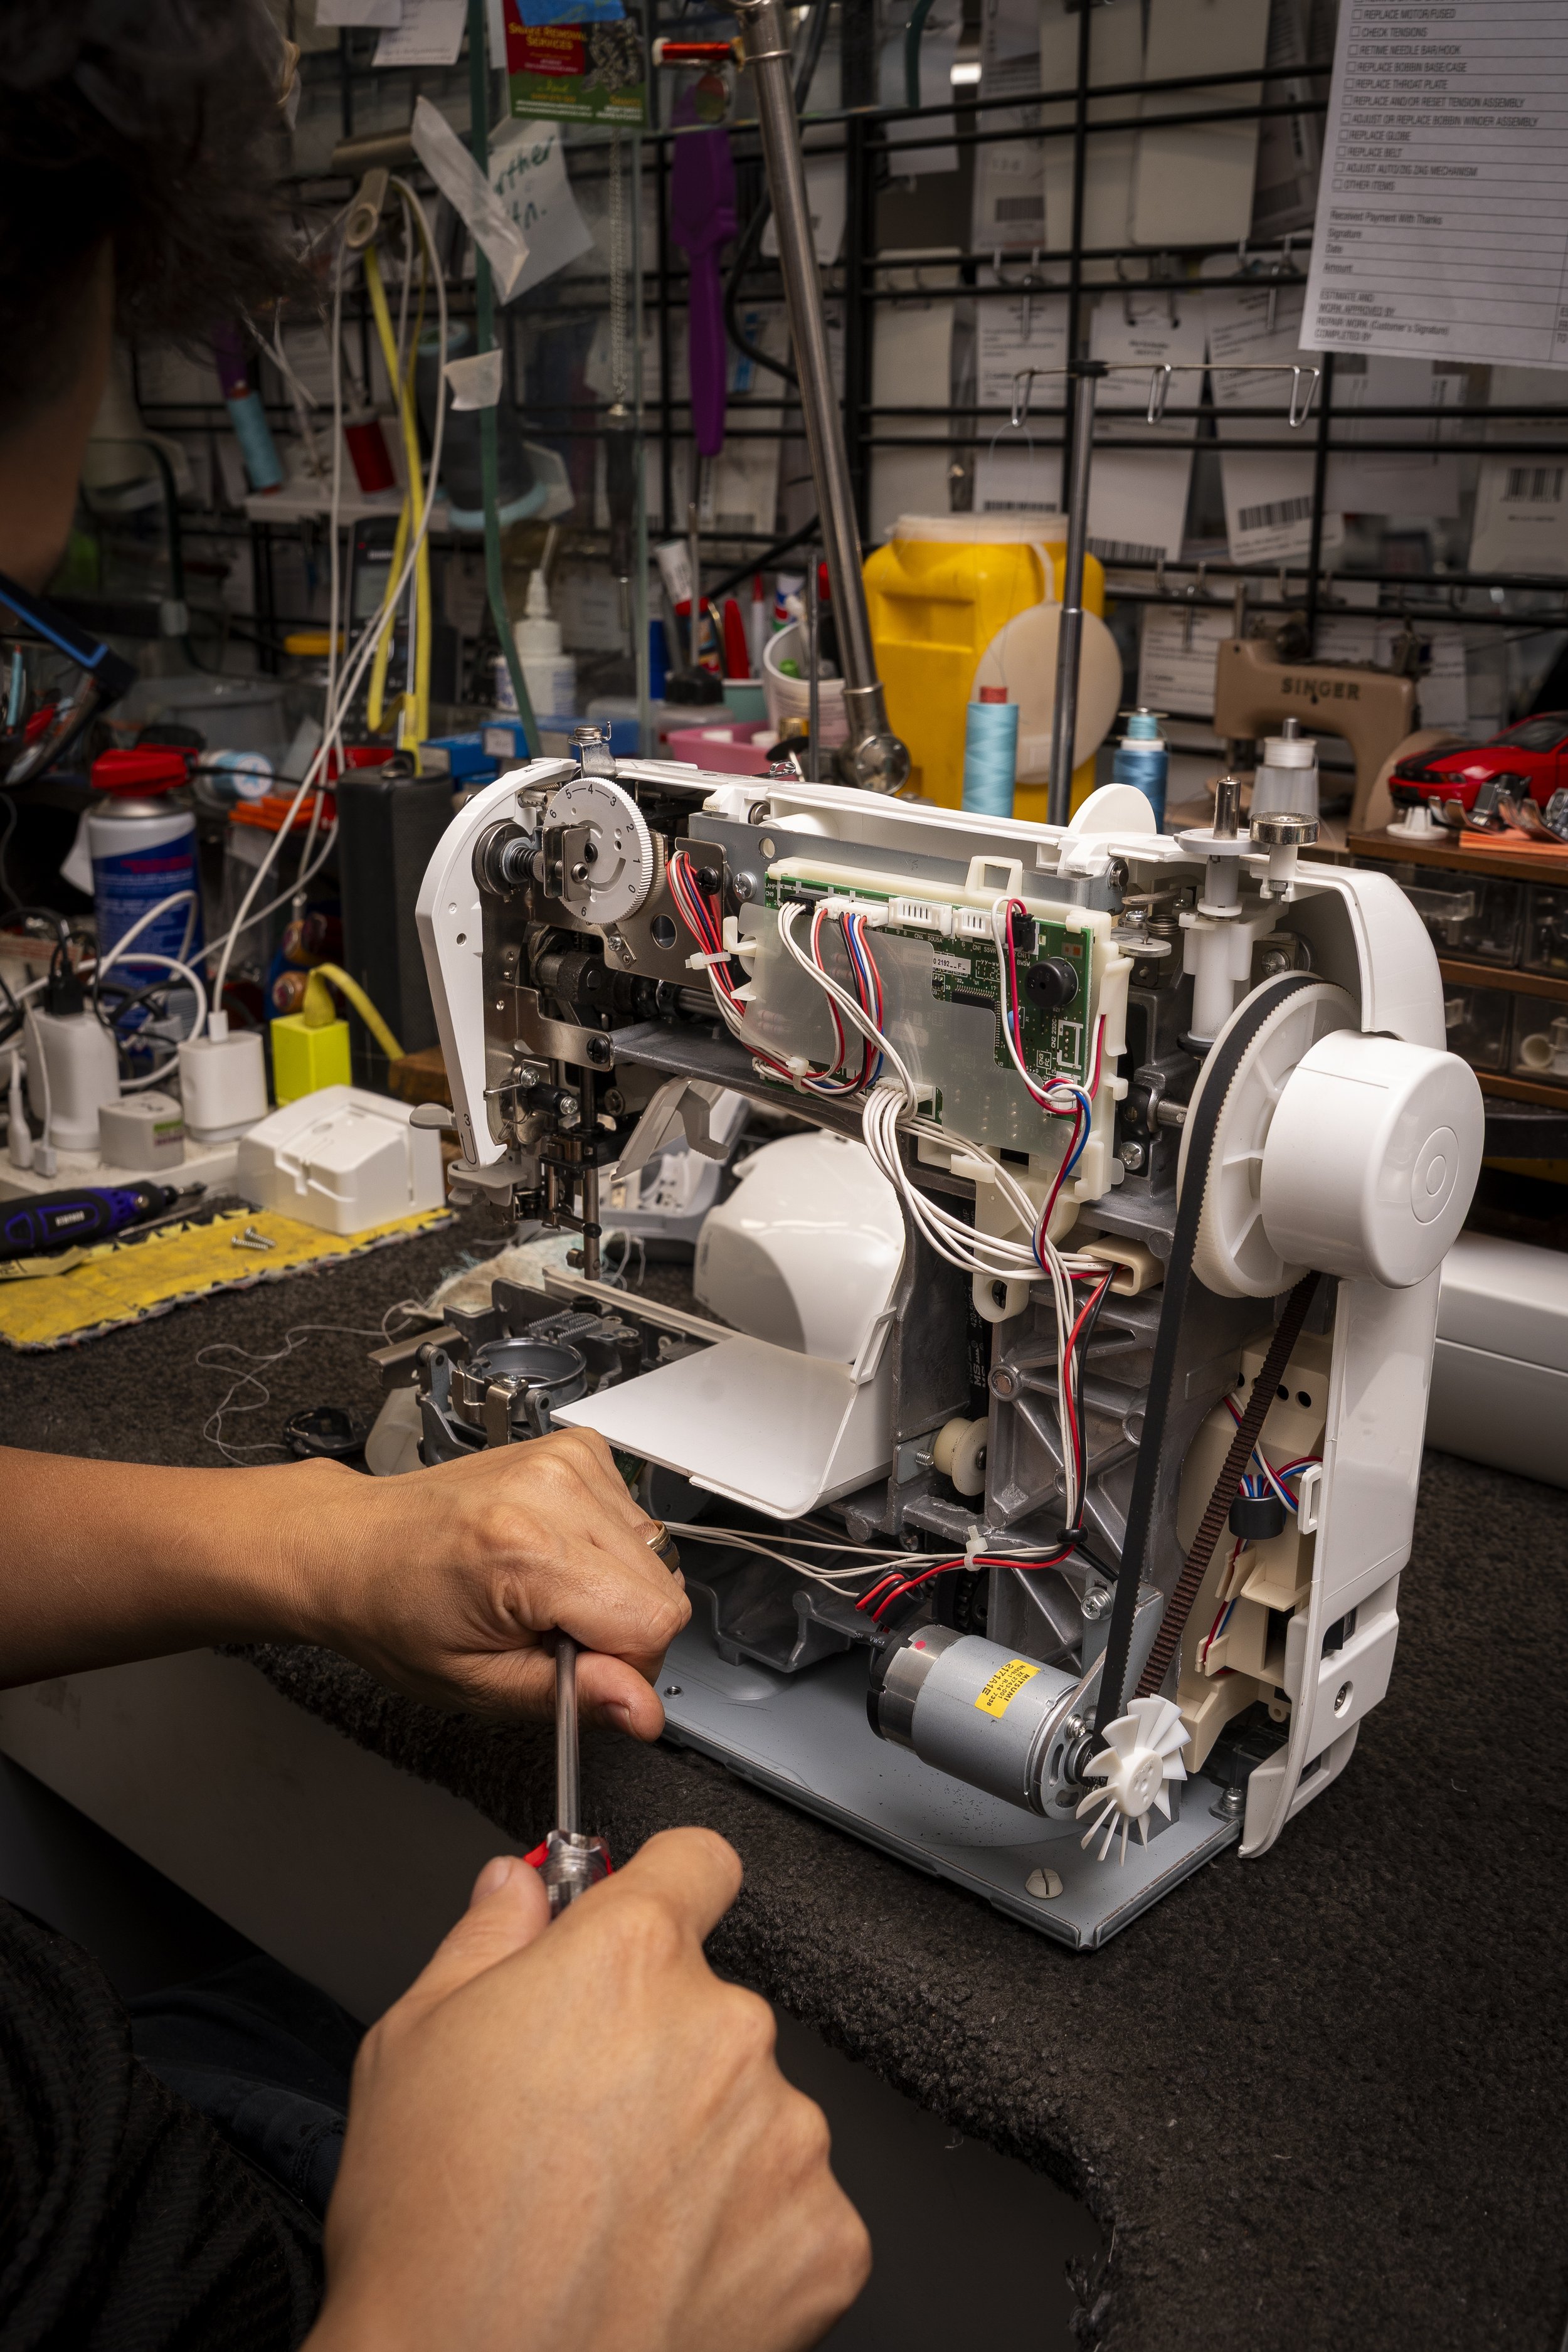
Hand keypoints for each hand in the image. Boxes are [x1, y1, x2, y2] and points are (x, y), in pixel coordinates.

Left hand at [291, 1428, 689, 1737]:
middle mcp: (553, 1489)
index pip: (654, 1621)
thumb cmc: (396, 1611)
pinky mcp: (576, 1448)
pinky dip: (604, 1547)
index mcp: (525, 1549)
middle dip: (619, 1626)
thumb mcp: (476, 1683)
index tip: (571, 1665)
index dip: (624, 1664)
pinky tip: (550, 1554)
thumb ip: (571, 1697)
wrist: (354, 1546)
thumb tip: (642, 1710)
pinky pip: (636, 1518)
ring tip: (541, 1588)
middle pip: (663, 1587)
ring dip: (612, 1585)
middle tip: (546, 1627)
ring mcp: (567, 1460)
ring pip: (657, 1554)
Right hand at [307, 1831, 869, 2351]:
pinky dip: (746, 2235)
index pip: (696, 1864)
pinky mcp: (824, 2237)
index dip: (665, 1887)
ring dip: (706, 2145)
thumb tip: (518, 1886)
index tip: (651, 1917)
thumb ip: (484, 1938)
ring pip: (754, 2109)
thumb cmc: (432, 2238)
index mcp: (631, 1961)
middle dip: (662, 2048)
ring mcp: (786, 2135)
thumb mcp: (409, 2046)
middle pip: (712, 2006)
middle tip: (586, 2128)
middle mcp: (725, 2029)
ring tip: (616, 2217)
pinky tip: (667, 2268)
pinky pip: (794, 2207)